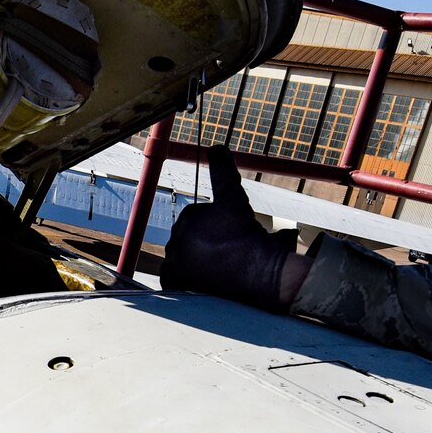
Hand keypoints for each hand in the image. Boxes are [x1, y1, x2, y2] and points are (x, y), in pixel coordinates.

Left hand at [160, 147, 302, 310]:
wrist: (257, 273)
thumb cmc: (247, 235)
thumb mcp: (234, 197)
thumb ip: (223, 171)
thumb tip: (216, 147)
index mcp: (187, 218)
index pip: (201, 218)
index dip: (219, 226)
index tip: (233, 234)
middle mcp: (175, 241)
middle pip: (194, 239)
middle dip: (210, 243)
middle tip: (231, 250)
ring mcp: (175, 265)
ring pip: (186, 259)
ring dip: (198, 260)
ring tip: (221, 263)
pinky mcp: (177, 285)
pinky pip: (175, 280)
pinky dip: (184, 279)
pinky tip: (200, 277)